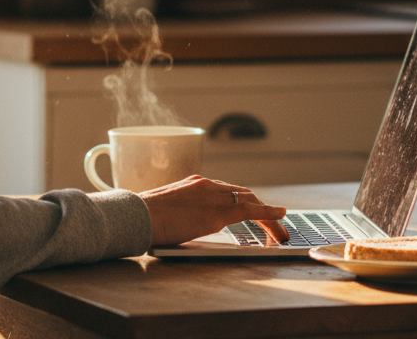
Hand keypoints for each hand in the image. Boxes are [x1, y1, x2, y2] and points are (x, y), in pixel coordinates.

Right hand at [139, 176, 288, 246]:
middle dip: (261, 209)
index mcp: (193, 185)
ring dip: (268, 216)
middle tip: (274, 224)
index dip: (244, 203)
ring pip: (250, 201)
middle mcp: (206, 185)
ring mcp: (212, 196)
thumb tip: (185, 227)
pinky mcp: (217, 211)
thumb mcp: (166, 211)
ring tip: (280, 231)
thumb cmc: (143, 218)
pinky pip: (251, 210)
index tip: (253, 213)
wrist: (136, 216)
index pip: (227, 191)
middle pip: (243, 195)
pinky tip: (280, 217)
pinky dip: (269, 213)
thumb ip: (181, 214)